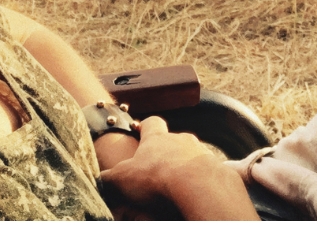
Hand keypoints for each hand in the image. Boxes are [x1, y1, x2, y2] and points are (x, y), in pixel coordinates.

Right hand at [99, 116, 257, 220]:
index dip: (146, 128)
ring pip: (193, 155)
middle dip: (168, 152)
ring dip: (186, 167)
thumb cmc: (157, 176)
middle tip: (159, 169)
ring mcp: (201, 152)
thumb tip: (99, 181)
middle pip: (174, 140)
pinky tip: (195, 194)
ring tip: (179, 186)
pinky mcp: (217, 170)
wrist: (197, 184)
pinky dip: (202, 182)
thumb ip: (109, 178)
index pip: (152, 123)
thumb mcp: (123, 178)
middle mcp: (181, 140)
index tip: (141, 132)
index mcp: (157, 139)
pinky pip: (209, 173)